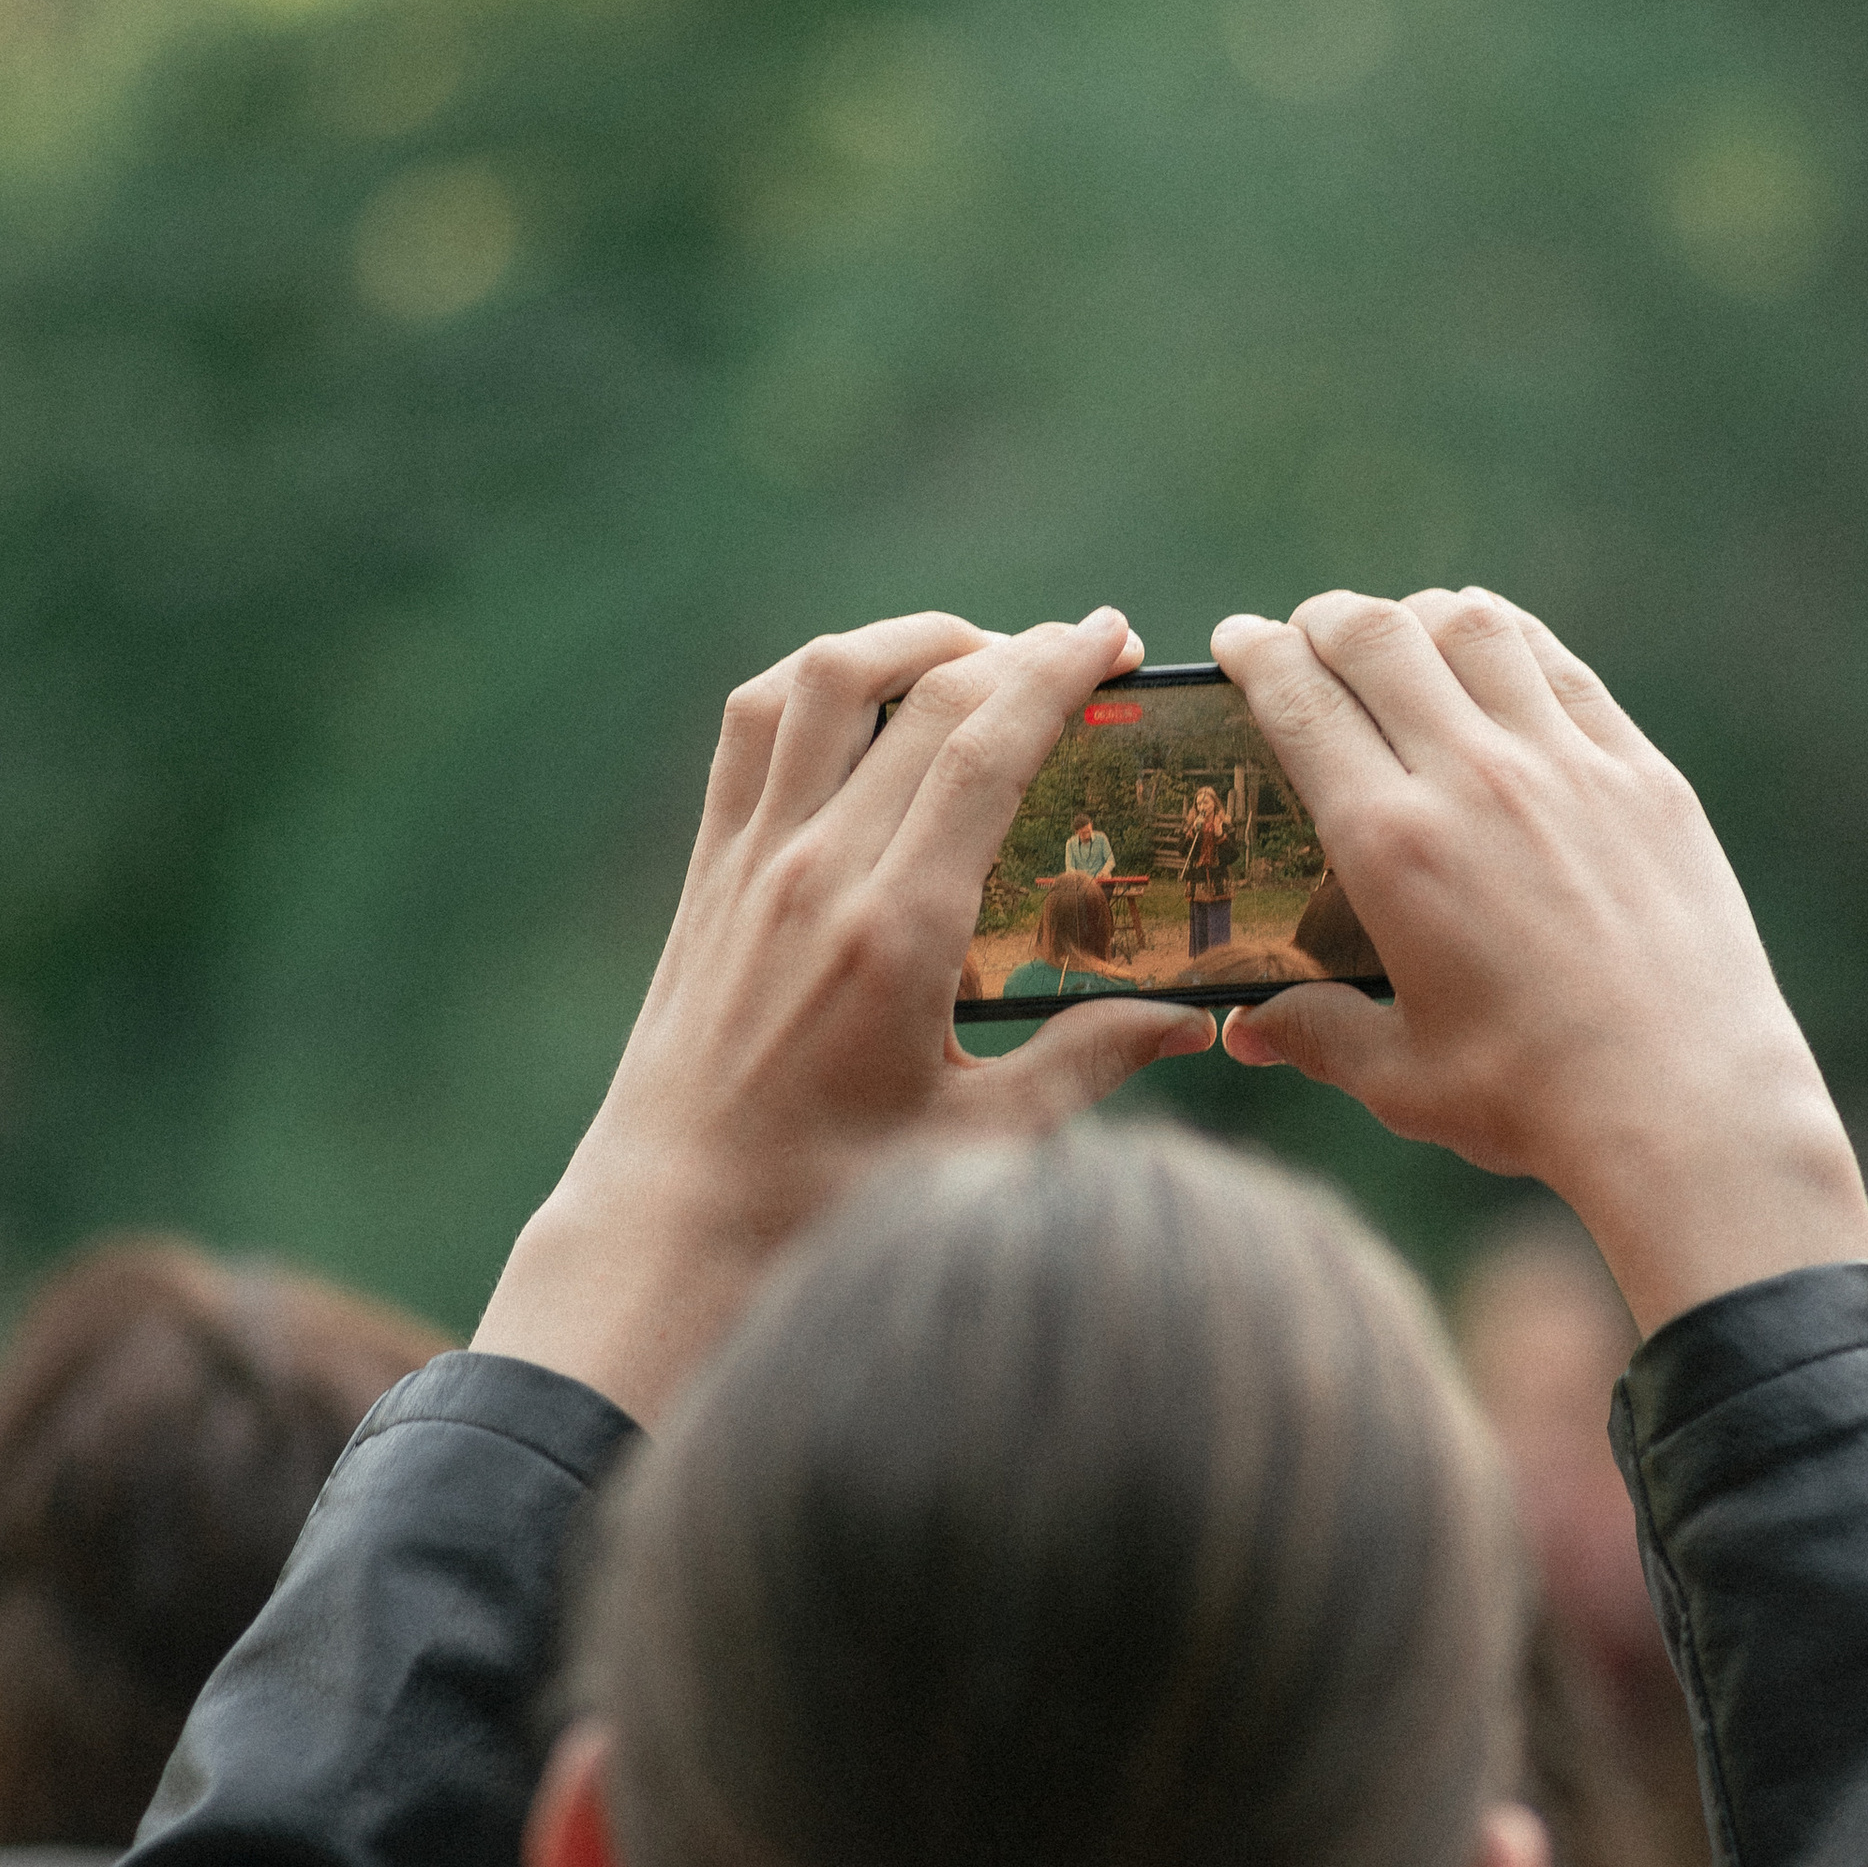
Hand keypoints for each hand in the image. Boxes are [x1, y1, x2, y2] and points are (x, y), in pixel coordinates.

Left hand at [474, 610, 1212, 1418]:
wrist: (673, 1227)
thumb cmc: (828, 1201)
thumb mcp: (981, 1143)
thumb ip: (1089, 1062)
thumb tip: (1194, 1022)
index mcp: (896, 934)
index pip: (984, 749)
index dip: (1057, 673)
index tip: (1113, 639)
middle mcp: (815, 875)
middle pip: (922, 697)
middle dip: (1016, 650)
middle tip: (1085, 647)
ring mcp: (750, 863)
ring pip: (822, 681)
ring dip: (907, 639)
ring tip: (977, 650)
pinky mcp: (708, 872)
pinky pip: (752, 726)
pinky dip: (816, 680)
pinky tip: (869, 691)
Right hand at [1208, 589, 1867, 1334]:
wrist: (1688, 1104)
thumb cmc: (1533, 1099)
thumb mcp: (1402, 1078)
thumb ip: (1317, 1034)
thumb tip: (1248, 1030)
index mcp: (1394, 846)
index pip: (1301, 701)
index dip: (1257, 654)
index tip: (1238, 640)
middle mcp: (1476, 779)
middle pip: (1378, 636)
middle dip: (1324, 619)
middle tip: (1306, 634)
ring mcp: (1570, 766)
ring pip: (1475, 627)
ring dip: (1419, 616)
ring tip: (1402, 634)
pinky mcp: (1645, 776)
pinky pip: (1563, 669)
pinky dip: (1513, 641)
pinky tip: (1497, 655)